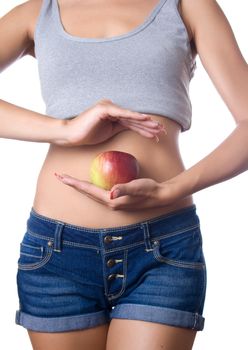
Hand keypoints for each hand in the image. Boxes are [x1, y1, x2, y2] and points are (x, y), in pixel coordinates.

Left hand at [54, 173, 177, 210]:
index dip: (74, 183)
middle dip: (72, 185)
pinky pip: (98, 193)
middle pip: (86, 193)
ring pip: (91, 194)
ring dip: (79, 187)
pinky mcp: (116, 199)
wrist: (160, 196)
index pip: (88, 190)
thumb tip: (111, 193)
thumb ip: (124, 189)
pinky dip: (89, 187)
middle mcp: (109, 203)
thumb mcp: (137, 187)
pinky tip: (88, 182)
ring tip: (69, 180)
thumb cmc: (149, 189)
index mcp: (111, 201)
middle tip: (59, 176)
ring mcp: (113, 202)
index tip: (62, 177)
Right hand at [63, 99, 166, 145]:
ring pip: (130, 116)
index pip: (132, 122)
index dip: (145, 128)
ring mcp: (108, 107)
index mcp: (114, 114)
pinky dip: (134, 116)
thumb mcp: (109, 132)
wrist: (71, 135)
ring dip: (145, 123)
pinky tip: (145, 119)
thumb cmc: (88, 134)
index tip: (157, 135)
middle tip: (163, 131)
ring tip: (157, 128)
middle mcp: (113, 108)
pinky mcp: (104, 109)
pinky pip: (122, 114)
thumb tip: (133, 129)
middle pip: (134, 119)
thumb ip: (120, 128)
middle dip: (149, 126)